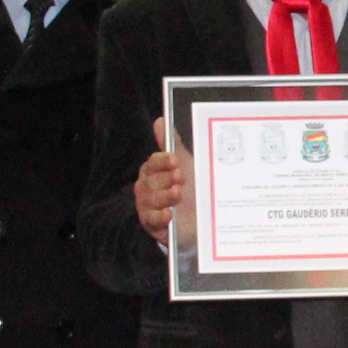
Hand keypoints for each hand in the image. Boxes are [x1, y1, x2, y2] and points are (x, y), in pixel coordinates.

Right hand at [134, 117, 187, 245]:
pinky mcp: (154, 227)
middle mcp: (146, 190)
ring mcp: (148, 208)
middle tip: (181, 177)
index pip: (152, 164)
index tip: (176, 160)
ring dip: (164, 196)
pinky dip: (159, 218)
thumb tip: (160, 121)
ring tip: (178, 193)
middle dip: (165, 179)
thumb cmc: (191, 188)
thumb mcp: (186, 165)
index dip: (163, 162)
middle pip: (149, 182)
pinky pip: (150, 221)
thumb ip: (173, 144)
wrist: (201, 218)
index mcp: (152, 173)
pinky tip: (169, 214)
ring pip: (149, 200)